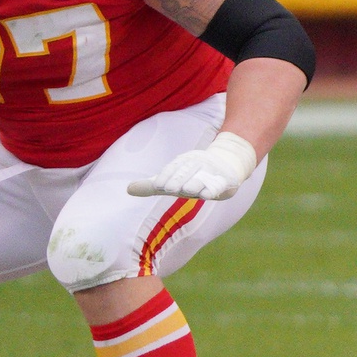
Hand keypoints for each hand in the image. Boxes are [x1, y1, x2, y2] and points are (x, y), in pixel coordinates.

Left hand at [127, 132, 257, 200]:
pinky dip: (213, 188)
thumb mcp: (174, 177)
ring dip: (195, 182)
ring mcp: (212, 172)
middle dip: (178, 179)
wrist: (229, 161)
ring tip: (187, 190)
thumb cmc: (195, 173)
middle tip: (168, 188)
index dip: (166, 176)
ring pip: (202, 177)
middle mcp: (197, 165)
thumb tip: (128, 189)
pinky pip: (218, 184)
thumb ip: (152, 185)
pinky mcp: (225, 180)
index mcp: (183, 163)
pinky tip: (208, 195)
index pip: (172, 169)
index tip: (158, 185)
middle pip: (186, 172)